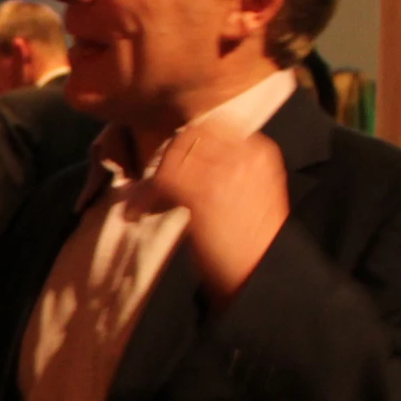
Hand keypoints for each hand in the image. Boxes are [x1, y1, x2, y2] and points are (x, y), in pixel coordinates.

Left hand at [144, 123, 287, 303]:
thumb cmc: (252, 241)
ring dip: (152, 180)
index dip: (184, 145)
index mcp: (259, 151)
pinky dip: (144, 196)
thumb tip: (188, 159)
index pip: (210, 129)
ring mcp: (224, 171)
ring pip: (172, 155)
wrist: (262, 271)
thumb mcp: (250, 193)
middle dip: (166, 159)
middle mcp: (244, 154)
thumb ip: (226, 169)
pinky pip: (162, 179)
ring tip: (144, 202)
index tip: (171, 164)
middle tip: (154, 184)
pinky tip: (139, 211)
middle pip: (189, 136)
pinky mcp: (204, 192)